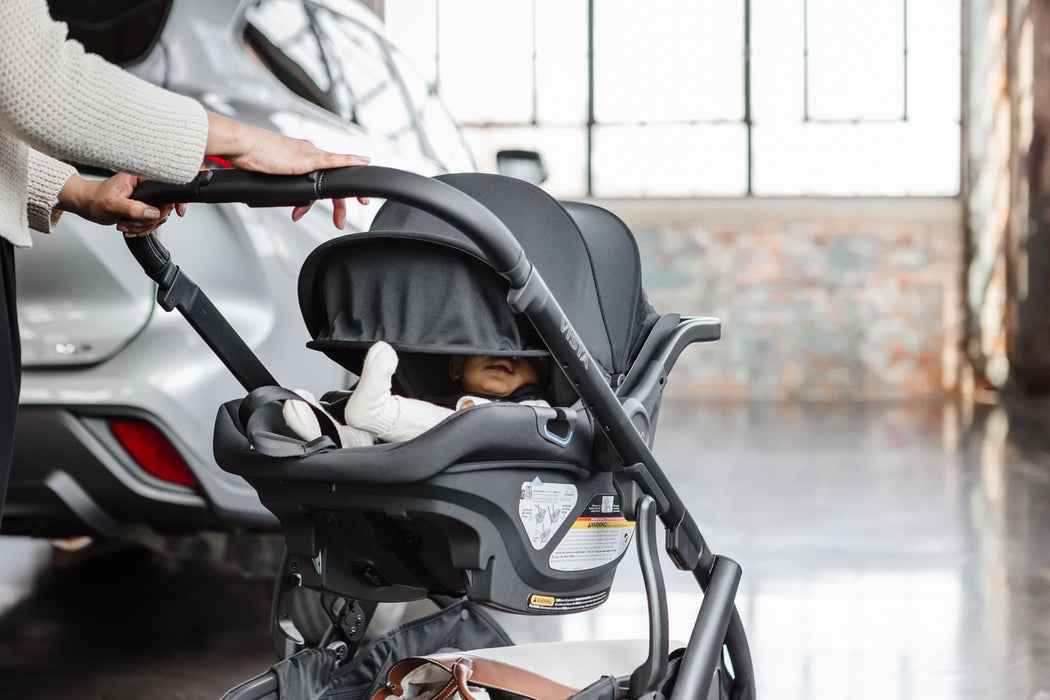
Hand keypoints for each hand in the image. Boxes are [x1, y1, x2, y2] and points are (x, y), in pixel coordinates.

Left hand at [57, 173, 182, 236]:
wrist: (87, 204)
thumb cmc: (95, 199)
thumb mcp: (114, 204)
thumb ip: (135, 209)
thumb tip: (154, 213)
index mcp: (140, 178)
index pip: (166, 186)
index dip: (174, 199)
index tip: (178, 211)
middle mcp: (145, 187)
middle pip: (164, 206)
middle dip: (149, 220)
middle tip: (132, 221)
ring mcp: (145, 199)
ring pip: (159, 217)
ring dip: (144, 226)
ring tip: (125, 224)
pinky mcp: (143, 208)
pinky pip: (152, 222)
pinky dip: (141, 229)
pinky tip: (128, 227)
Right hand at [206, 112, 370, 228]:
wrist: (243, 145)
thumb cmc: (252, 158)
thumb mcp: (274, 178)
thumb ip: (286, 188)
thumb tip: (291, 203)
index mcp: (302, 157)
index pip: (323, 176)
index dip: (332, 193)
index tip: (338, 205)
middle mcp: (309, 154)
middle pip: (332, 179)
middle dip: (340, 203)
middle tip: (341, 220)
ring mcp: (309, 155)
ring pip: (335, 175)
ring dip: (340, 201)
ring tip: (338, 220)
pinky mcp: (307, 158)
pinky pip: (334, 160)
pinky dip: (349, 161)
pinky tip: (362, 162)